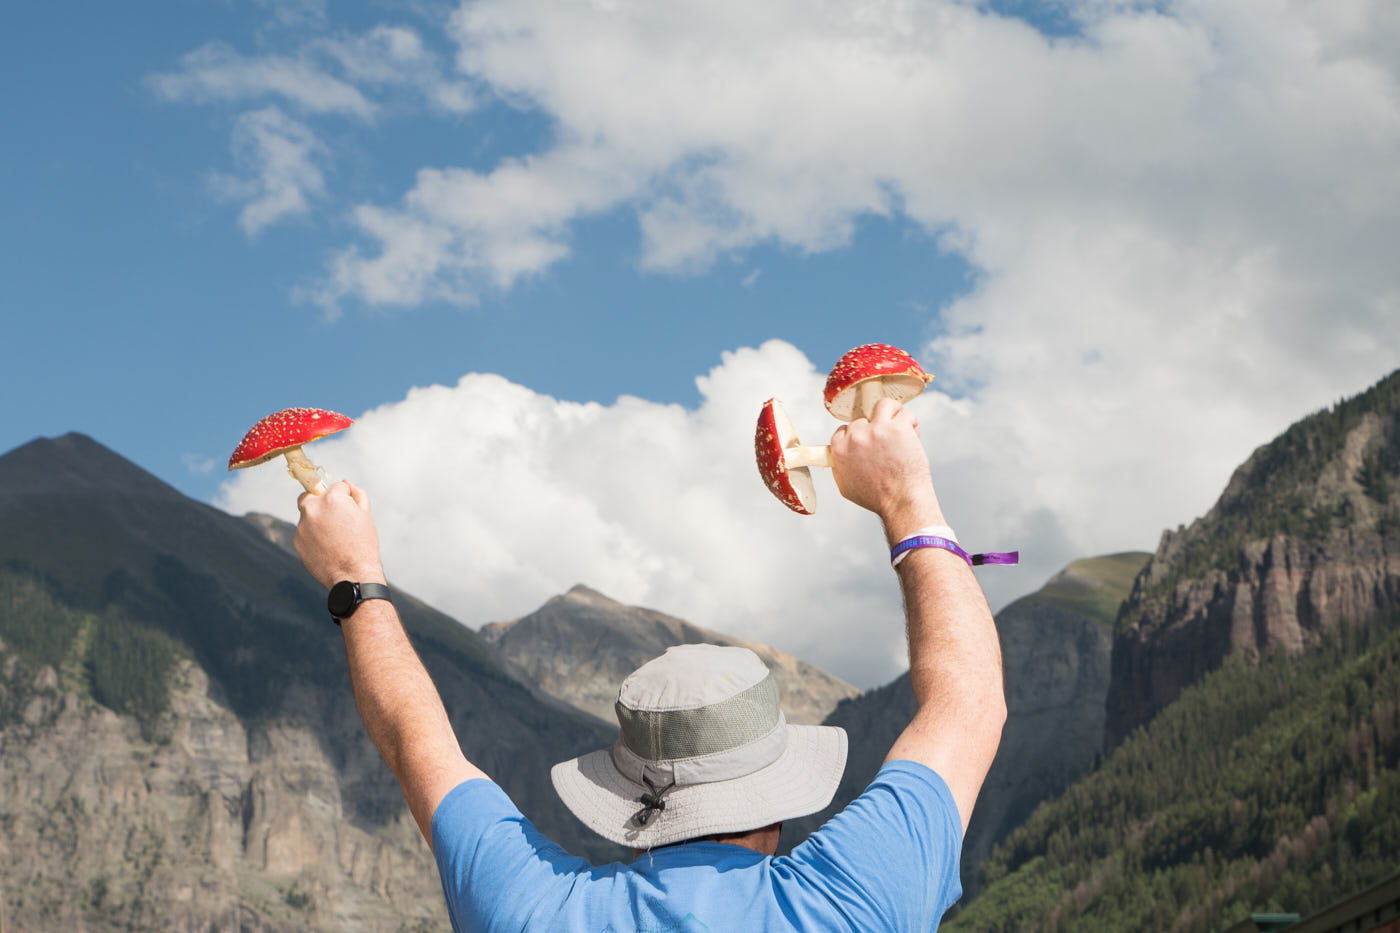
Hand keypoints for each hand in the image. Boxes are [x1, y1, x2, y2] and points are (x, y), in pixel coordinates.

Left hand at [295, 480, 385, 588]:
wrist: (352, 574)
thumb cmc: (363, 545)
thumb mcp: (366, 515)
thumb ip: (356, 494)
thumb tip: (346, 484)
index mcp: (331, 499)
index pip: (335, 486)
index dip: (345, 496)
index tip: (348, 507)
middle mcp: (312, 509)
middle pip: (310, 495)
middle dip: (319, 501)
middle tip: (333, 516)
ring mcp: (302, 526)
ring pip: (307, 516)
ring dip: (316, 520)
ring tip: (334, 538)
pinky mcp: (297, 541)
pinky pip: (304, 532)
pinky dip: (312, 536)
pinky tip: (327, 547)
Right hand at [830, 398, 944, 539]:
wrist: (900, 502)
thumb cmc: (876, 498)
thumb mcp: (846, 486)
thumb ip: (839, 467)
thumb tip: (838, 457)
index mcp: (840, 450)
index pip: (844, 429)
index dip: (858, 434)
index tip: (868, 441)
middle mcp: (856, 437)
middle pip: (864, 419)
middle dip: (876, 429)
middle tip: (889, 443)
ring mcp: (877, 430)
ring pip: (884, 405)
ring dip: (893, 413)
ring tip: (900, 424)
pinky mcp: (898, 428)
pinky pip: (905, 413)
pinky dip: (911, 422)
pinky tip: (913, 433)